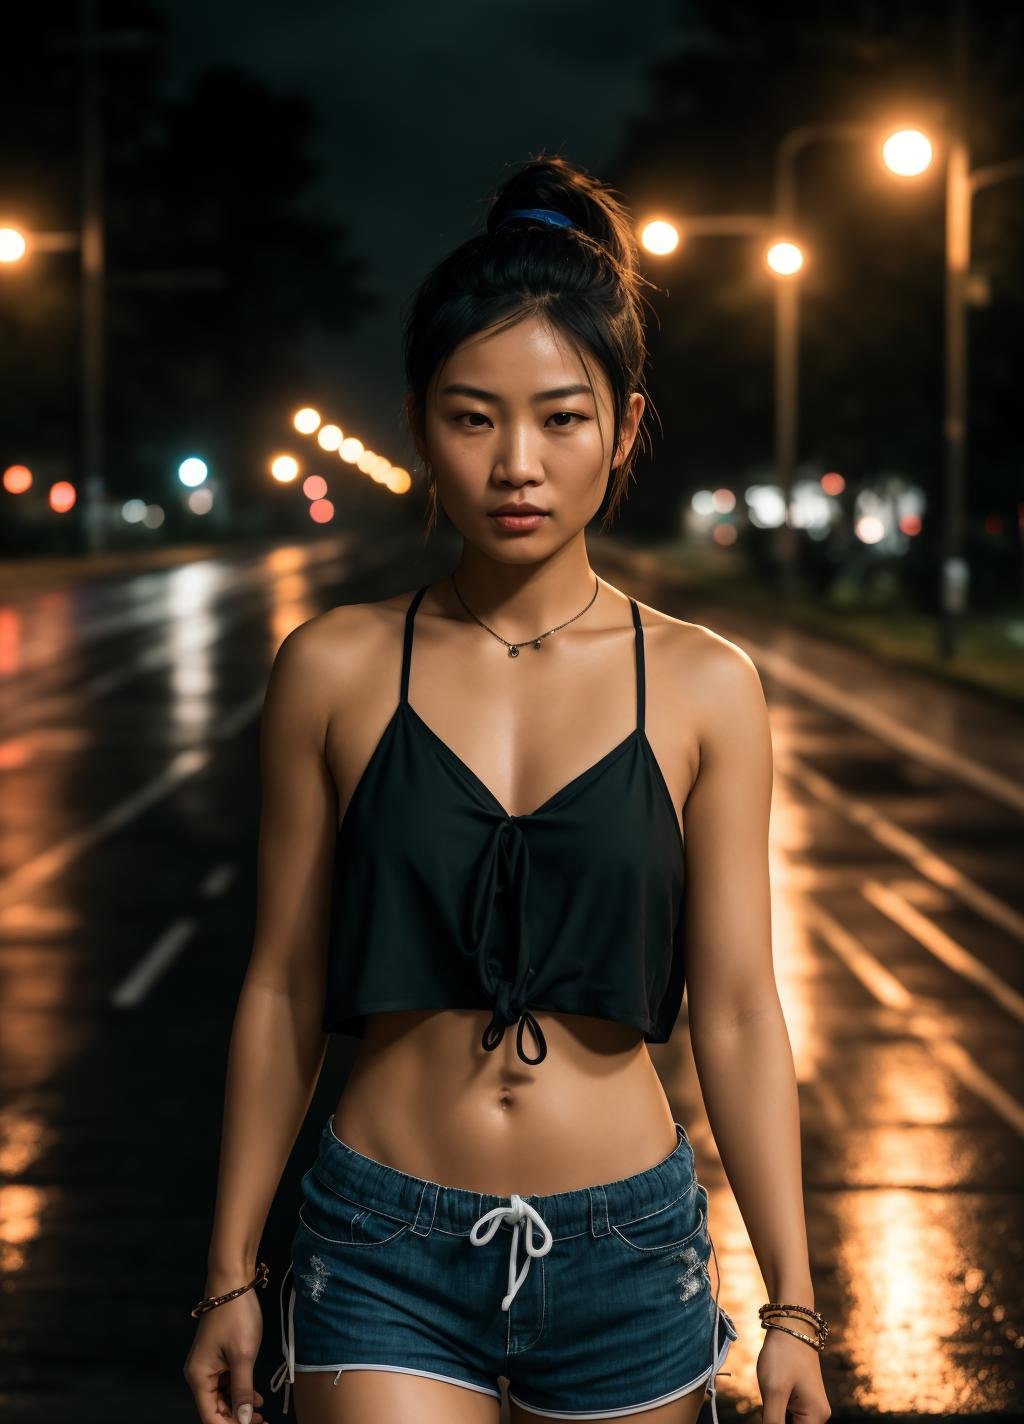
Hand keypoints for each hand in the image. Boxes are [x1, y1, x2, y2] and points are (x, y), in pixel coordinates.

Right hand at [183, 1288, 267, 1423]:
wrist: (233, 1282)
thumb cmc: (236, 1315)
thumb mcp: (243, 1356)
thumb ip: (243, 1391)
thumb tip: (244, 1421)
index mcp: (199, 1377)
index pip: (211, 1417)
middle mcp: (199, 1375)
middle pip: (215, 1410)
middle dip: (238, 1419)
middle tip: (262, 1423)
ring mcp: (207, 1366)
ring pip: (222, 1398)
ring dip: (240, 1407)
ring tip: (262, 1414)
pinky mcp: (217, 1358)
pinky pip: (226, 1383)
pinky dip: (239, 1392)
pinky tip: (256, 1396)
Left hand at [757, 1324, 830, 1423]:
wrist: (791, 1323)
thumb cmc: (783, 1355)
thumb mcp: (773, 1392)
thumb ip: (773, 1423)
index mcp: (816, 1417)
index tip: (768, 1412)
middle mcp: (818, 1415)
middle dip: (775, 1419)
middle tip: (769, 1398)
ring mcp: (812, 1405)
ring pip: (787, 1421)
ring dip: (774, 1413)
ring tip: (772, 1389)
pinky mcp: (803, 1397)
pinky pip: (787, 1412)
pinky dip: (776, 1407)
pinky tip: (772, 1389)